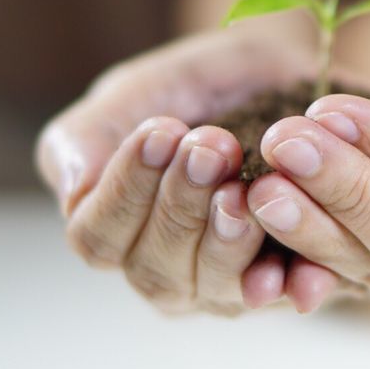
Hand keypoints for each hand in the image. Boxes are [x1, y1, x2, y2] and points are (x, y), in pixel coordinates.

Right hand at [35, 31, 311, 313]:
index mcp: (111, 231)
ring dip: (228, 238)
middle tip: (212, 146)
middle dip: (182, 205)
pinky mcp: (284, 281)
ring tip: (243, 189)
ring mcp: (222, 285)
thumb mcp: (133, 94)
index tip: (160, 131)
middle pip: (156, 267)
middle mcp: (163, 269)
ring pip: (215, 285)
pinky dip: (291, 284)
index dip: (126, 190)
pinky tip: (297, 269)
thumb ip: (88, 137)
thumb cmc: (189, 88)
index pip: (98, 237)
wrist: (273, 74)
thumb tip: (72, 192)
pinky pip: (284, 293)